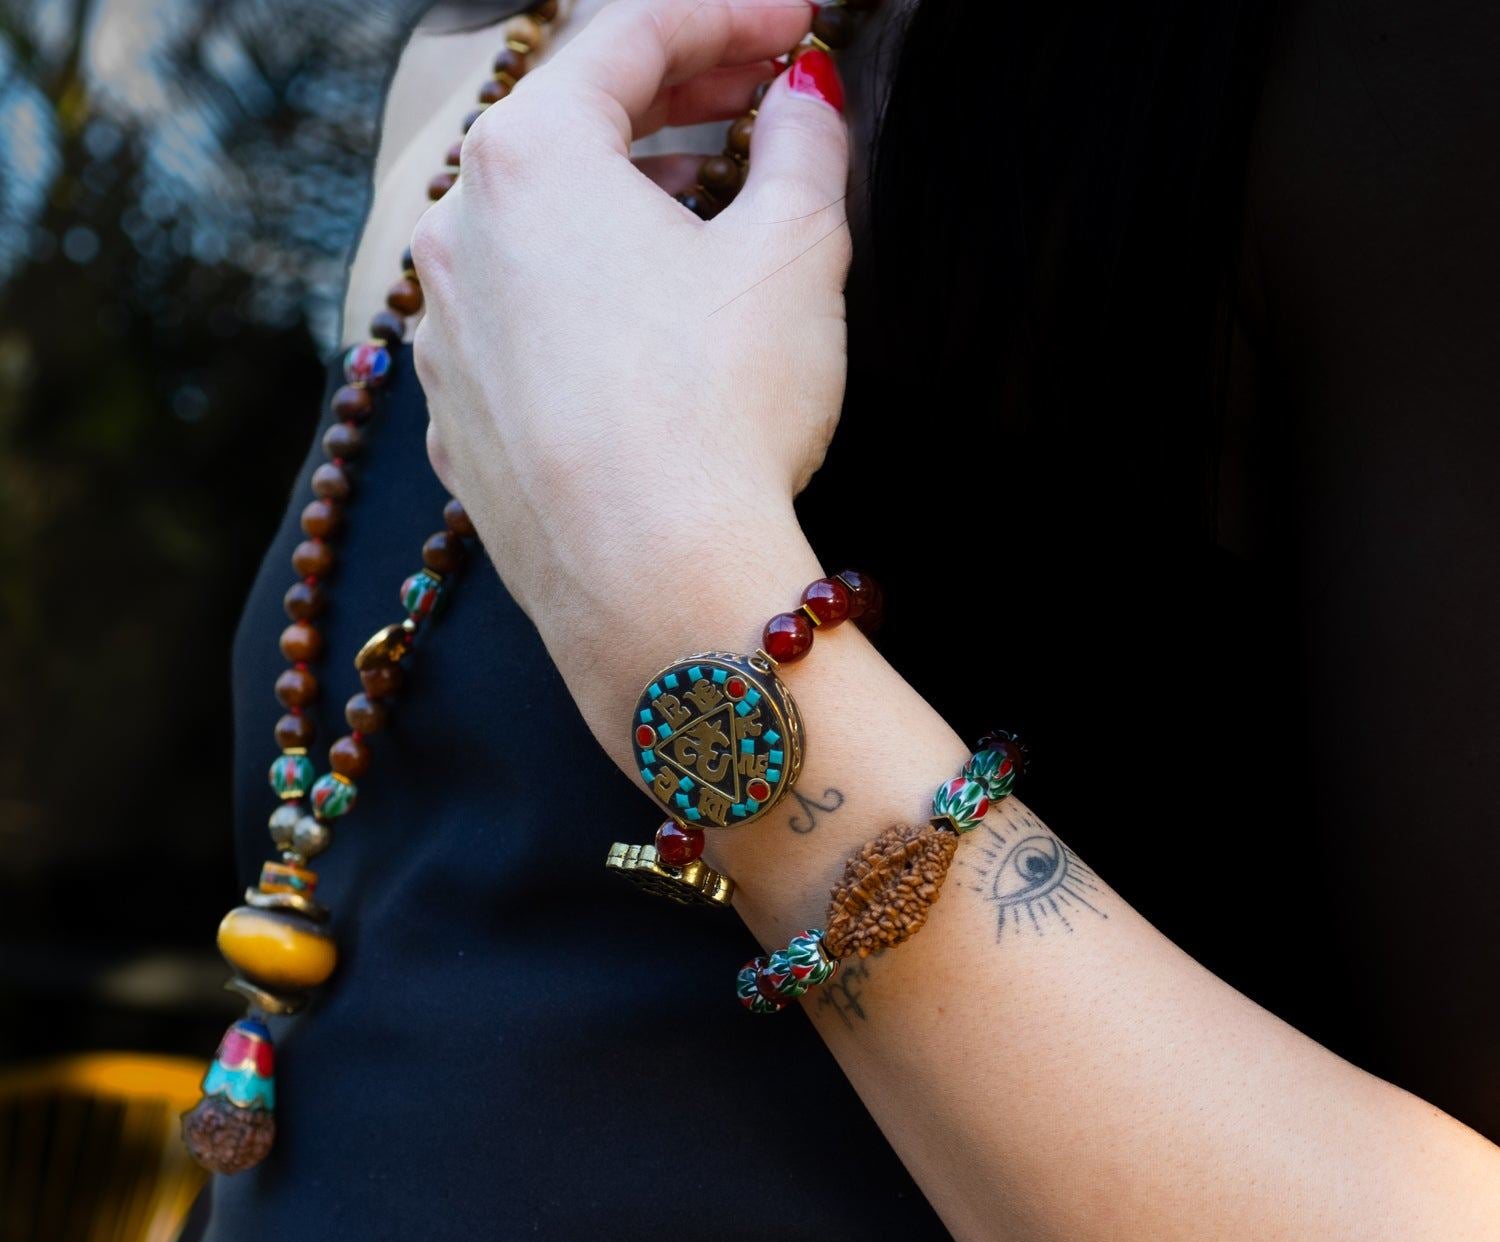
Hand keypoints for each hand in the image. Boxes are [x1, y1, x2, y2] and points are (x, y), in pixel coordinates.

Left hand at [411, 0, 850, 647]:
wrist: (652, 589)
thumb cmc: (720, 412)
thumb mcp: (794, 252)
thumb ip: (804, 144)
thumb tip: (806, 94)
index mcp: (527, 158)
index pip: (629, 35)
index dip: (726, 13)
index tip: (795, 21)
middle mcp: (456, 238)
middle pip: (570, 129)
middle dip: (676, 102)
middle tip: (762, 96)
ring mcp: (445, 340)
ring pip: (539, 234)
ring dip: (624, 206)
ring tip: (709, 214)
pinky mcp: (459, 427)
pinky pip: (522, 330)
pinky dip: (582, 304)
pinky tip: (642, 332)